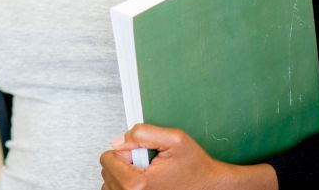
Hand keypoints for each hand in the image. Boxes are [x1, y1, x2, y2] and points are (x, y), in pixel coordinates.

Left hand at [100, 124, 277, 189]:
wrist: (212, 188)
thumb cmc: (196, 167)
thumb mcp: (174, 139)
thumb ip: (142, 133)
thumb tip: (118, 141)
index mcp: (138, 184)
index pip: (106, 160)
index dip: (124, 150)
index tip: (140, 154)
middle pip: (107, 172)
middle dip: (124, 163)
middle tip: (148, 165)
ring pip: (110, 184)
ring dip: (124, 175)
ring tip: (148, 175)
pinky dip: (126, 186)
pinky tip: (145, 184)